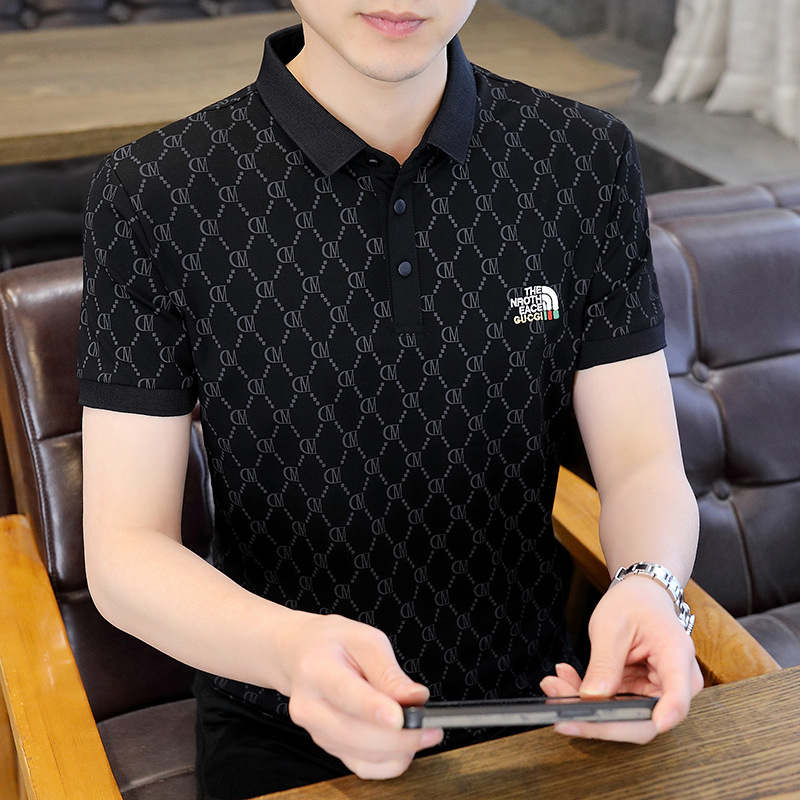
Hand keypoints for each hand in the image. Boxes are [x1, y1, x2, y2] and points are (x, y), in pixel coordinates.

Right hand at [280, 612, 442, 778]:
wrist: (302, 654)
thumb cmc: (334, 643)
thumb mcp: (366, 640)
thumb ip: (389, 671)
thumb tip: (415, 698)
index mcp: (317, 669)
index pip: (344, 692)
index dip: (372, 708)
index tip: (400, 717)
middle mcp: (310, 705)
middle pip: (353, 732)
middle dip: (398, 737)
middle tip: (430, 729)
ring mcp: (316, 730)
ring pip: (358, 755)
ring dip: (397, 752)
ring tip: (424, 734)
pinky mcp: (328, 746)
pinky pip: (359, 767)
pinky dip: (387, 764)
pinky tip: (404, 749)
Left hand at [540, 576, 702, 742]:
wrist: (640, 598)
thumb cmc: (632, 605)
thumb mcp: (611, 626)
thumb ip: (604, 663)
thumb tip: (592, 696)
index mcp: (676, 656)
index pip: (679, 693)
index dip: (671, 711)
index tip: (658, 723)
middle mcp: (675, 683)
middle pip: (644, 719)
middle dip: (599, 718)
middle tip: (559, 702)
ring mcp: (658, 694)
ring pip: (624, 718)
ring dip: (585, 707)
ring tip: (554, 684)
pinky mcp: (640, 696)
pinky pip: (614, 708)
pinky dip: (587, 698)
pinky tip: (565, 679)